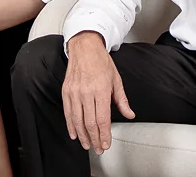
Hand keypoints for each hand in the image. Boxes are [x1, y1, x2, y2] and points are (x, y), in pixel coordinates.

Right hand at [63, 32, 134, 154]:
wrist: (85, 46)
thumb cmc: (101, 61)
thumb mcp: (116, 79)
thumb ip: (122, 100)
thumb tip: (129, 114)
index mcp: (101, 89)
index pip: (103, 119)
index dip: (104, 135)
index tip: (106, 144)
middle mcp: (87, 91)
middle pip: (90, 123)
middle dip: (94, 139)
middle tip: (98, 148)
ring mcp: (75, 91)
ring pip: (77, 120)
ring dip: (83, 135)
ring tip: (87, 145)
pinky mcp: (66, 91)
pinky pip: (68, 112)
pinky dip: (70, 125)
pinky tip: (75, 133)